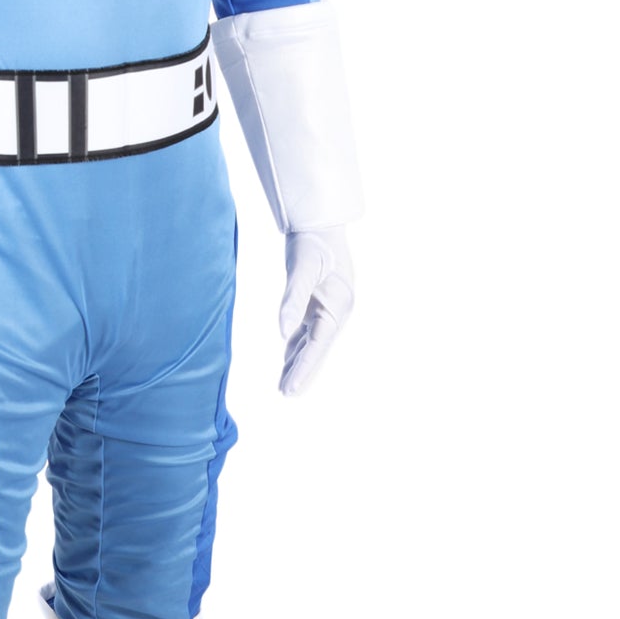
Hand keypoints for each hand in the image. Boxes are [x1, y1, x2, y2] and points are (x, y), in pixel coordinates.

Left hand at [278, 226, 354, 395]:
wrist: (320, 222)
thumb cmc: (312, 244)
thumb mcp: (300, 270)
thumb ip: (291, 301)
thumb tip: (282, 333)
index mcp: (337, 307)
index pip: (318, 346)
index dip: (304, 369)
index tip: (291, 390)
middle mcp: (335, 313)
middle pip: (317, 350)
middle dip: (302, 373)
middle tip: (286, 395)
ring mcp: (328, 309)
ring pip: (311, 344)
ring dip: (298, 363)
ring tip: (283, 387)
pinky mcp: (318, 304)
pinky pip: (307, 332)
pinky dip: (296, 348)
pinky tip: (286, 361)